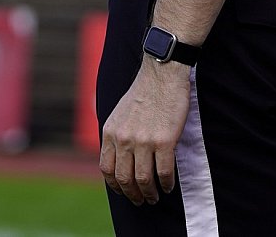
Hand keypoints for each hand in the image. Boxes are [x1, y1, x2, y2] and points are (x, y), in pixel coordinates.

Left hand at [99, 59, 191, 205]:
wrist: (162, 74)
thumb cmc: (144, 92)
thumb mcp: (119, 113)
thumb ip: (116, 135)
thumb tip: (116, 157)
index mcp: (110, 133)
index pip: (106, 169)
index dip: (115, 185)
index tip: (124, 191)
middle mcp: (124, 139)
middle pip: (124, 179)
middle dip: (132, 195)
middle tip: (141, 200)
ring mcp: (143, 141)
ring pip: (143, 180)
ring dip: (149, 193)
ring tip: (155, 197)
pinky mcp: (164, 141)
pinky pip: (164, 172)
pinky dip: (166, 183)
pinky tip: (168, 186)